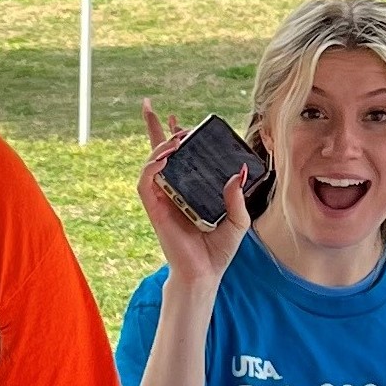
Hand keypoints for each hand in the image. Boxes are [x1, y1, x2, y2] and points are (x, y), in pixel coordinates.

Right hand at [136, 99, 250, 289]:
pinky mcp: (155, 210)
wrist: (205, 274)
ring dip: (159, 146)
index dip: (172, 136)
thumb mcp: (238, 220)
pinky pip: (145, 183)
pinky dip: (151, 167)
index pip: (177, 158)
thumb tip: (240, 171)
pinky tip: (164, 156)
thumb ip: (237, 197)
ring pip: (151, 164)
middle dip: (155, 129)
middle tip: (160, 111)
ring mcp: (162, 199)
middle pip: (158, 154)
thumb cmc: (218, 251)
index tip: (175, 118)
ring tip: (175, 136)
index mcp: (189, 191)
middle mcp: (173, 191)